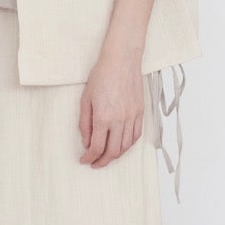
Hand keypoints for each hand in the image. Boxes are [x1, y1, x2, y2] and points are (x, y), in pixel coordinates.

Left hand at [78, 47, 144, 170]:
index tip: (84, 160)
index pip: (96, 147)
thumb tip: (86, 142)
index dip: (89, 158)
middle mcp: (119, 120)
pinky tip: (122, 146)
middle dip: (102, 161)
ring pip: (126, 146)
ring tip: (107, 157)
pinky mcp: (140, 112)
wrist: (122, 61)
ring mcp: (132, 117)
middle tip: (95, 163)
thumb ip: (85, 123)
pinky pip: (136, 135)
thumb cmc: (101, 76)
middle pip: (113, 151)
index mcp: (103, 118)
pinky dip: (129, 145)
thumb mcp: (85, 99)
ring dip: (116, 155)